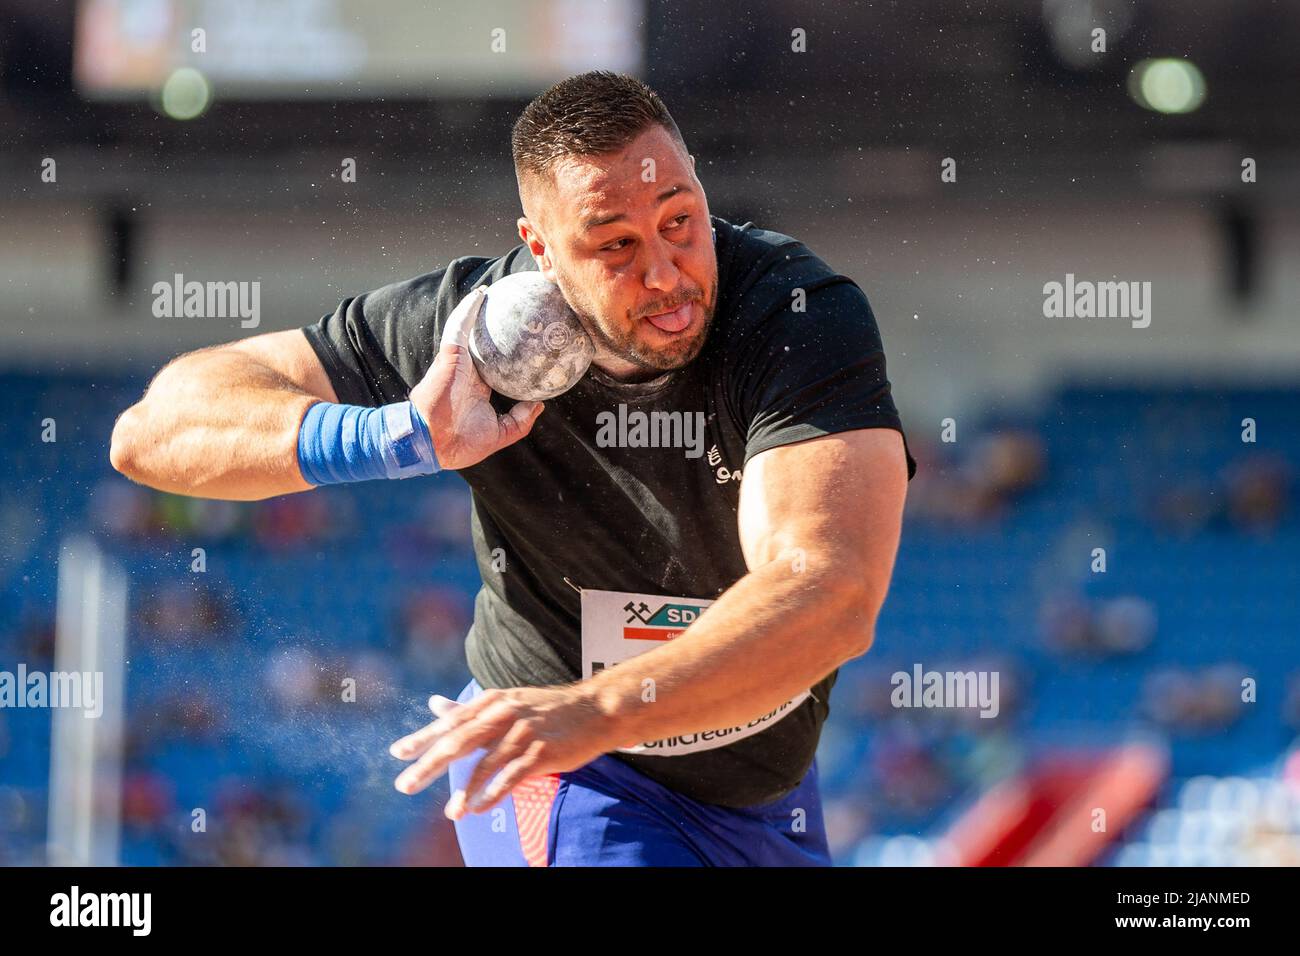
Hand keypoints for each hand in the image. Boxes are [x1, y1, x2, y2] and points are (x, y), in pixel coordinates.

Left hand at [388, 684, 619, 818]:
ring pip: (485, 763)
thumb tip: (433, 704)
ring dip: (464, 790)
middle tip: (406, 785)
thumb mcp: (507, 702)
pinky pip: (512, 775)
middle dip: (429, 764)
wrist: (597, 710)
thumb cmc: (548, 710)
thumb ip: (469, 709)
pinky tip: (479, 808)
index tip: (397, 753)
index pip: (450, 722)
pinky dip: (493, 793)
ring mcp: (524, 732)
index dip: (422, 737)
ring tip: (451, 812)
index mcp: (492, 701)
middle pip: (459, 741)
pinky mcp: (543, 751)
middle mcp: (504, 713)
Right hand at [408, 285, 544, 469]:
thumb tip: (540, 404)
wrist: (435, 443)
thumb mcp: (500, 433)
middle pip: (483, 342)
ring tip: (493, 291)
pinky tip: (481, 294)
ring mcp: (458, 361)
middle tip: (514, 310)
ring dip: (478, 308)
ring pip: (469, 328)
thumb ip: (520, 420)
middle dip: (494, 325)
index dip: (509, 352)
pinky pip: (460, 326)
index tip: (528, 343)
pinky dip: (468, 309)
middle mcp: (468, 370)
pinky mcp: (450, 354)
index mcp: (478, 386)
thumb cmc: (461, 443)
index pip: (496, 364)